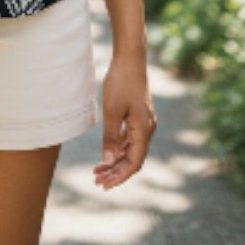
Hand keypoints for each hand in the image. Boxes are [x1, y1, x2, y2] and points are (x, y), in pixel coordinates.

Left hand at [93, 52, 155, 189]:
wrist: (130, 59)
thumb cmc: (121, 82)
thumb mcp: (112, 111)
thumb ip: (110, 137)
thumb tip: (107, 161)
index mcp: (144, 130)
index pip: (133, 163)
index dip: (119, 176)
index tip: (104, 185)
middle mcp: (147, 129)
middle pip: (132, 159)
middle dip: (115, 172)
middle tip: (97, 182)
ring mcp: (143, 123)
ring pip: (130, 150)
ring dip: (115, 161)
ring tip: (97, 171)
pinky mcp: (137, 116)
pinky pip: (129, 139)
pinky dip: (117, 147)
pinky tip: (105, 153)